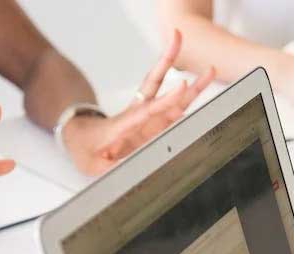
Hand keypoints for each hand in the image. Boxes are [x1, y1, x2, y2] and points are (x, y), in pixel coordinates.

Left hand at [62, 30, 214, 175]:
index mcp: (123, 124)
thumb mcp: (92, 164)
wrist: (82, 138)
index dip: (165, 100)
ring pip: (172, 97)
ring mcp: (148, 118)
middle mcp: (138, 115)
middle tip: (178, 39)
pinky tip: (202, 88)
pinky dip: (189, 99)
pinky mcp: (155, 124)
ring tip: (211, 70)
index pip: (146, 111)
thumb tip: (127, 173)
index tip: (182, 86)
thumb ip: (110, 168)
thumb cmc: (86, 149)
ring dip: (191, 84)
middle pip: (155, 84)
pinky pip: (175, 110)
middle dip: (167, 61)